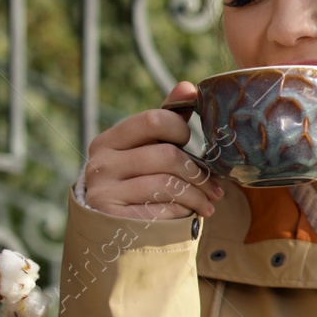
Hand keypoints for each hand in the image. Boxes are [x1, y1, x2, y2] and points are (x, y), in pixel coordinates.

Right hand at [83, 81, 223, 220]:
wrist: (111, 230)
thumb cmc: (136, 183)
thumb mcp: (146, 150)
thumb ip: (165, 121)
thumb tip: (188, 86)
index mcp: (107, 141)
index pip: (154, 120)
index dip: (181, 130)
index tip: (190, 143)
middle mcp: (100, 165)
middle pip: (167, 155)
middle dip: (199, 172)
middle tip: (215, 187)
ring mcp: (104, 193)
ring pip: (168, 183)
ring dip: (197, 195)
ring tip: (209, 203)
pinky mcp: (115, 220)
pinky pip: (162, 210)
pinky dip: (182, 212)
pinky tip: (188, 215)